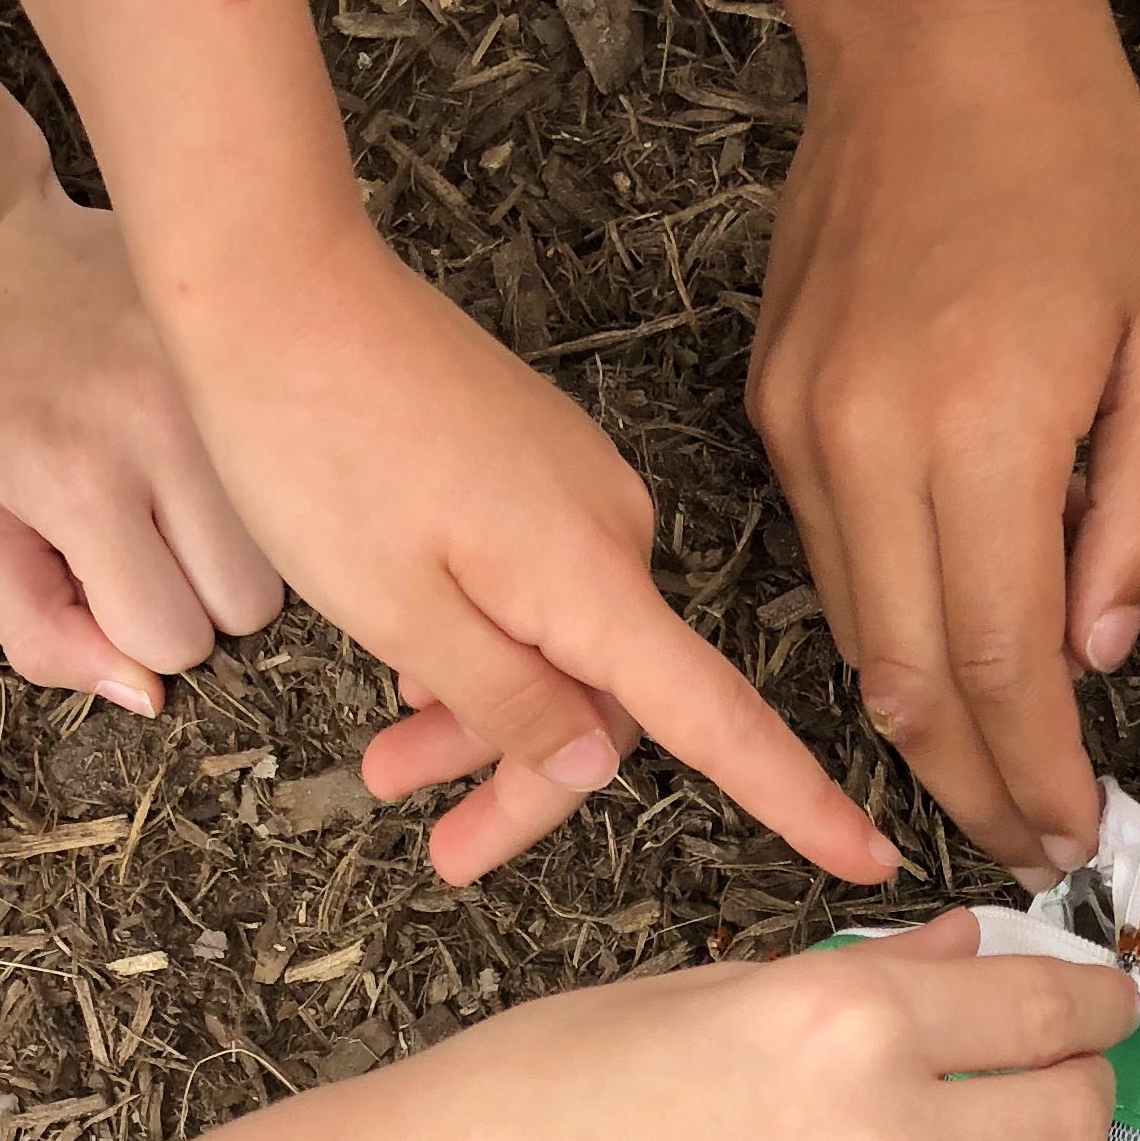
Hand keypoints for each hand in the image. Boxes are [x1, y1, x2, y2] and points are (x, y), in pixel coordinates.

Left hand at [0, 158, 281, 717]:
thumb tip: (150, 697)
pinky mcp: (246, 349)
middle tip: (141, 534)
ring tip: (172, 491)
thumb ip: (42, 634)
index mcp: (77, 481)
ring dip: (235, 544)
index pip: (173, 639)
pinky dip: (259, 481)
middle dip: (196, 594)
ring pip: (287, 548)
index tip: (95, 571)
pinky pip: (295, 467)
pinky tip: (203, 448)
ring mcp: (217, 384)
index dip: (134, 628)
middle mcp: (163, 430)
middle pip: (248, 606)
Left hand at [168, 228, 895, 892]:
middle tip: (445, 852)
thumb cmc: (317, 440)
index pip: (719, 719)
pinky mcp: (530, 464)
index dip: (797, 800)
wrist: (270, 281)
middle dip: (531, 783)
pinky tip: (408, 672)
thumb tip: (597, 767)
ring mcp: (572, 489)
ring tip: (388, 769)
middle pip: (611, 701)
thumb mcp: (398, 609)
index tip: (870, 860)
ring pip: (558, 649)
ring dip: (485, 718)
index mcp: (592, 576)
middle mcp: (609, 529)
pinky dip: (479, 645)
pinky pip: (531, 590)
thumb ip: (509, 702)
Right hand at [343, 910, 1132, 1140]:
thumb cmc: (549, 1090)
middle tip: (1028, 1076)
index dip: (1097, 1002)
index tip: (1101, 1003)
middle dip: (1069, 1089)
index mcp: (846, 1024)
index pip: (1056, 1011)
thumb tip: (978, 957)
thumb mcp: (715, 990)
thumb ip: (870, 979)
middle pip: (1076, 1123)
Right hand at [748, 15, 1139, 875]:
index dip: (1037, 775)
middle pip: (910, 684)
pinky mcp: (772, 411)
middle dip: (974, 790)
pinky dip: (888, 635)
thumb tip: (1098, 657)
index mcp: (986, 429)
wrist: (936, 38)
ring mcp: (804, 431)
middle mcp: (870, 444)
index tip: (1074, 839)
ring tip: (996, 786)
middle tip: (1032, 852)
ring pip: (857, 640)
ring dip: (925, 732)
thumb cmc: (1076, 173)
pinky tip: (950, 666)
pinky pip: (829, 563)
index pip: (1004, 667)